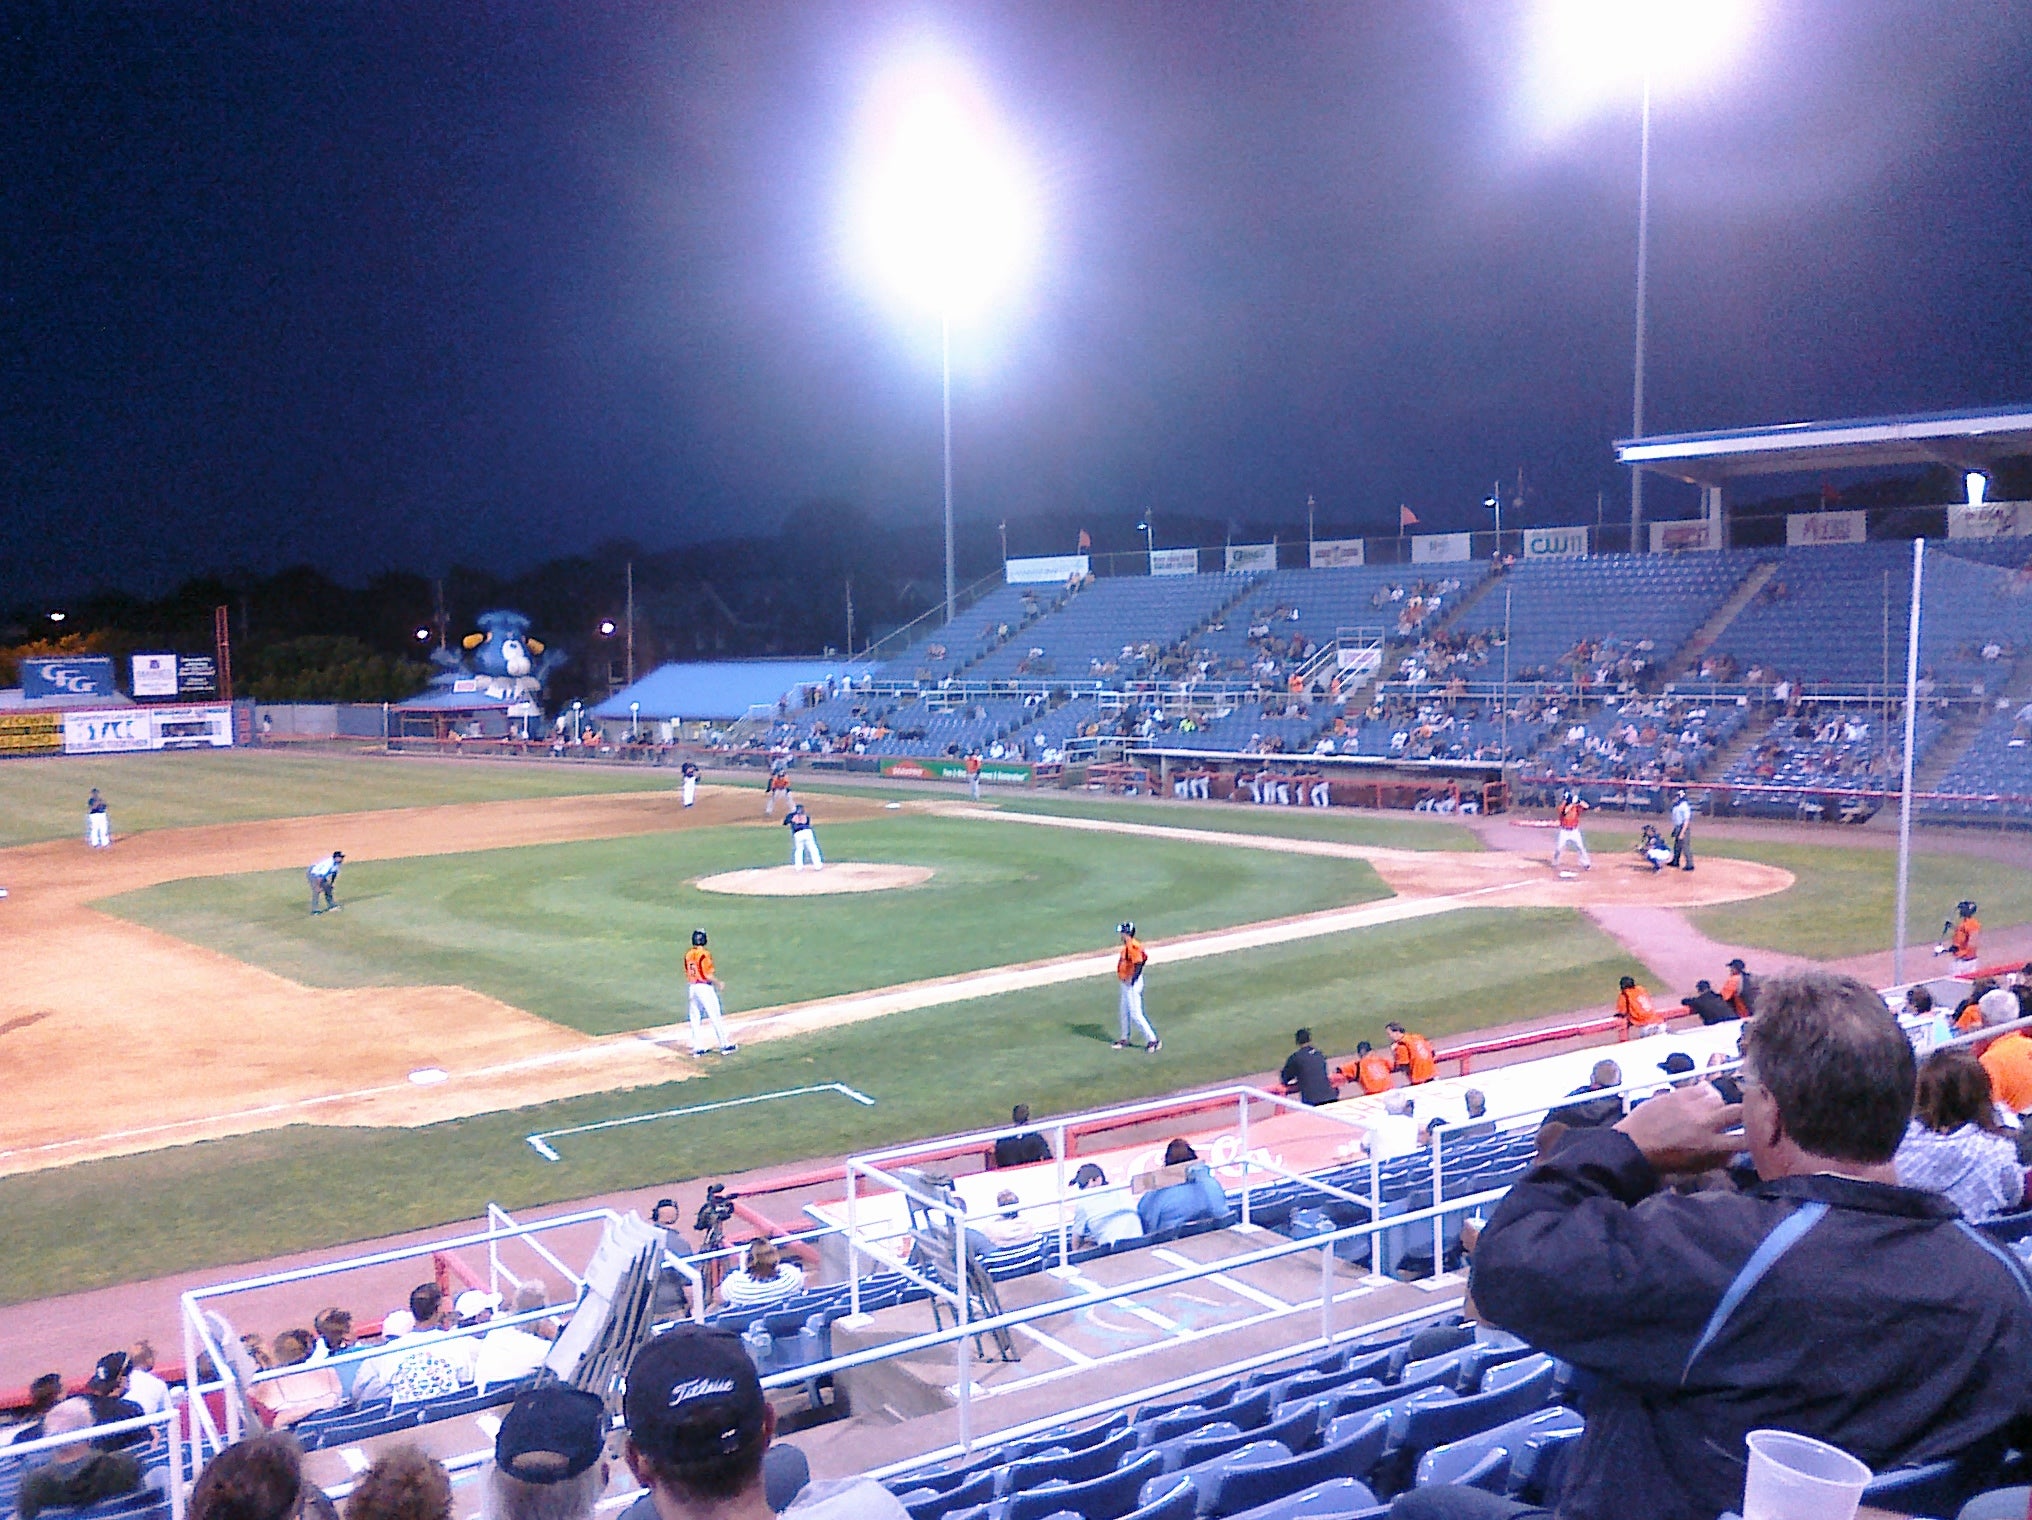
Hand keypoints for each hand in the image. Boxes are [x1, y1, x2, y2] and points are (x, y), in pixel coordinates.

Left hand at [1614, 1082, 1743, 1174]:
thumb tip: (1737, 1149)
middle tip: (1745, 1115)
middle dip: (1746, 1113)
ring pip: (1720, 1097)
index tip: (1760, 1134)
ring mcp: (1692, 1106)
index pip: (1745, 1139)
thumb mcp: (1697, 1166)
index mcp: (1710, 1145)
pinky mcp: (1679, 1093)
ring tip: (1714, 1110)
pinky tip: (1700, 1101)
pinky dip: (1705, 1094)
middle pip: (1739, 1111)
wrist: (1635, 1144)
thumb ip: (1720, 1158)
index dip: (1756, 1136)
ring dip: (1720, 1104)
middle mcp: (1706, 1123)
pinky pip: (1703, 1088)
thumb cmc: (1666, 1160)